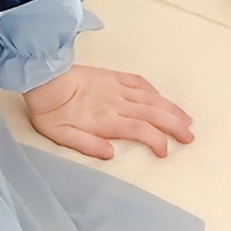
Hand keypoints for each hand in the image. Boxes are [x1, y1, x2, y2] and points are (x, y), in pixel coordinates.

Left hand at [21, 65, 194, 159]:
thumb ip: (87, 145)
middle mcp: (115, 103)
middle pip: (153, 114)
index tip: (164, 152)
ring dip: (171, 108)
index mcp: (105, 120)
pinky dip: (153, 90)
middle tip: (189, 137)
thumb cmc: (48, 111)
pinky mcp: (110, 76)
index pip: (140, 130)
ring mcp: (115, 88)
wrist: (41, 78)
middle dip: (175, 126)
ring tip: (186, 119)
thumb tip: (111, 154)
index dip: (157, 141)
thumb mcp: (60, 135)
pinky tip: (160, 97)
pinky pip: (138, 81)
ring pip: (151, 98)